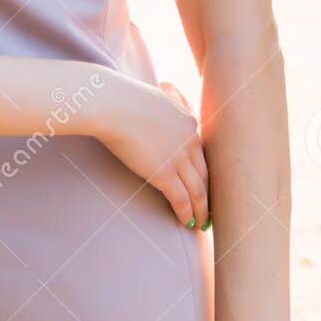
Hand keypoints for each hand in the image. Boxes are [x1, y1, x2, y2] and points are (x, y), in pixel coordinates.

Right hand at [92, 72, 209, 227]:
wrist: (112, 105)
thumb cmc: (122, 98)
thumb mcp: (153, 96)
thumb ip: (164, 104)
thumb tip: (161, 104)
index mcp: (188, 122)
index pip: (200, 153)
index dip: (202, 171)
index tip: (202, 183)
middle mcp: (190, 141)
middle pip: (204, 174)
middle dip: (208, 195)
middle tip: (208, 210)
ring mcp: (179, 158)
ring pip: (198, 192)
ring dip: (201, 211)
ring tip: (201, 224)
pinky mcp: (164, 174)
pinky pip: (181, 199)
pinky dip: (186, 213)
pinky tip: (186, 223)